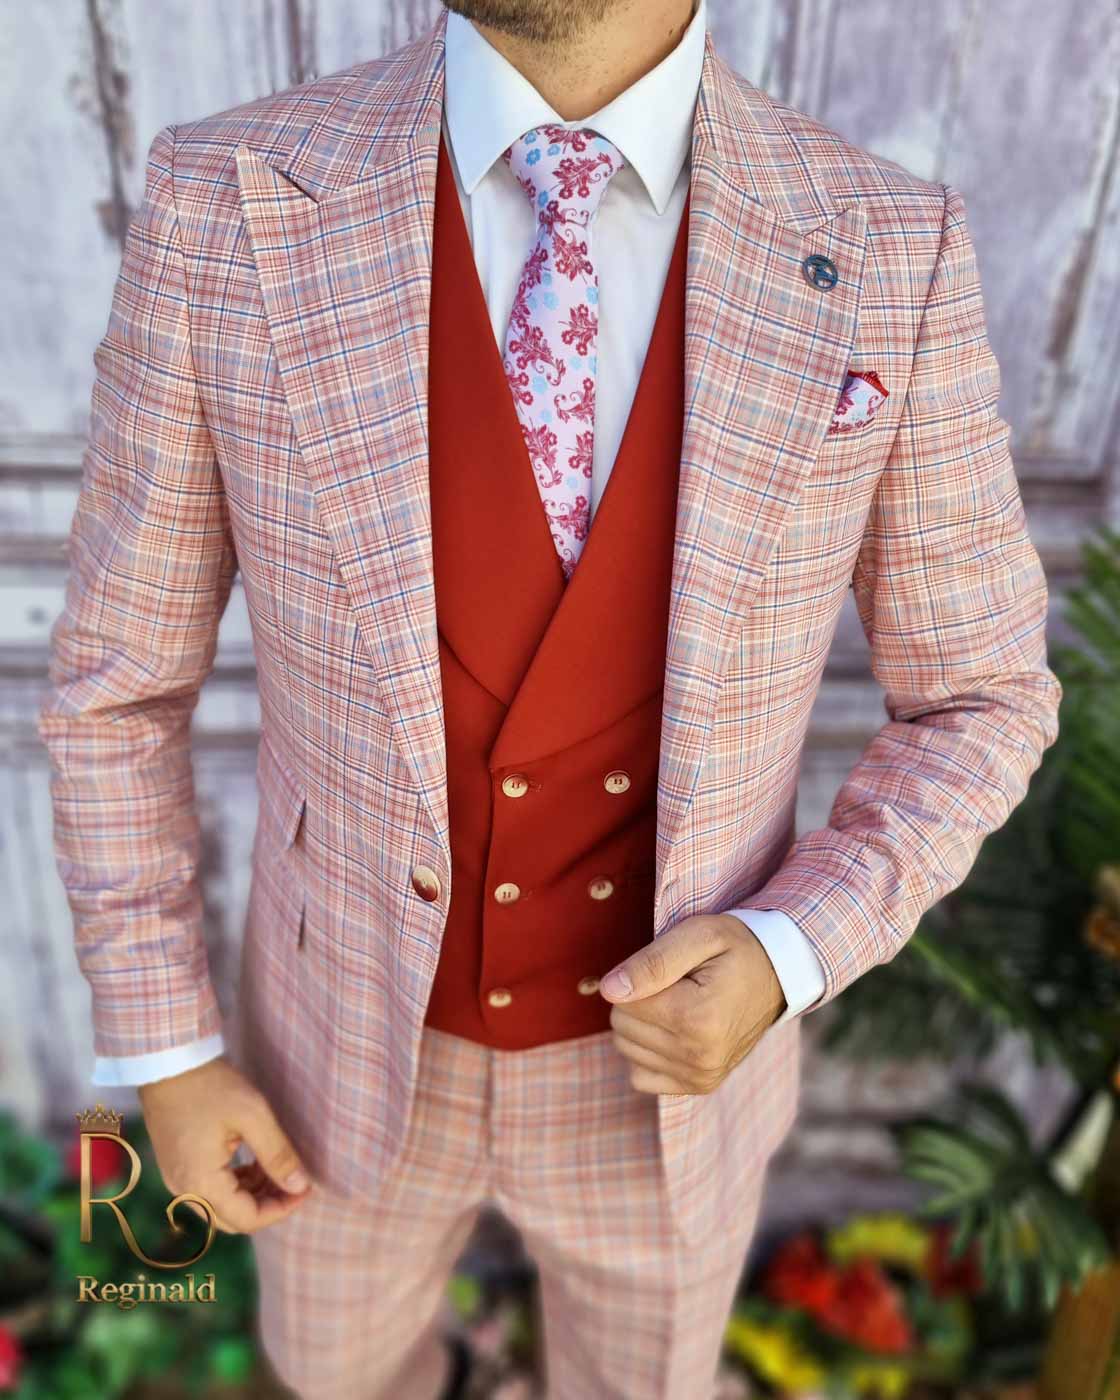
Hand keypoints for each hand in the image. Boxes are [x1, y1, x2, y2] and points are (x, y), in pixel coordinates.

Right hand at [137, 1055, 312, 1232]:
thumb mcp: (253, 1116)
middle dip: (269, 1204)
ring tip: (279, 1168)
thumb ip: (277, 1155)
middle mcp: (184, 1190)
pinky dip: (236, 1183)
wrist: (168, 1063)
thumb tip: (300, 1186)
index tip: (305, 1190)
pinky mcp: (178, 1166)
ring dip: (253, 1194)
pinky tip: (255, 1163)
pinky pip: (210, 1189)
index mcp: (201, 1183)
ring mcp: (178, 1179)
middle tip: (296, 1182)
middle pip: (233, 1218)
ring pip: (222, 1205)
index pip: (247, 1219)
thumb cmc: (211, 1086)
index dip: (281, 1210)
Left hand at [599, 914, 786, 1094]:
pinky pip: (640, 1076)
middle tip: (677, 985)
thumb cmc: (735, 947)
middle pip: (621, 1026)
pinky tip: (674, 1031)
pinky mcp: (700, 1087)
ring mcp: (700, 1076)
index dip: (640, 977)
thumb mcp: (698, 935)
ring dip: (643, 1025)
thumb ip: (652, 962)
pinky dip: (648, 1052)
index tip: (673, 969)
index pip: (623, 1002)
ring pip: (627, 1049)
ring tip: (679, 1004)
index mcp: (697, 1018)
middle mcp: (699, 1056)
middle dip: (639, 1000)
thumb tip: (608, 989)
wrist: (778, 975)